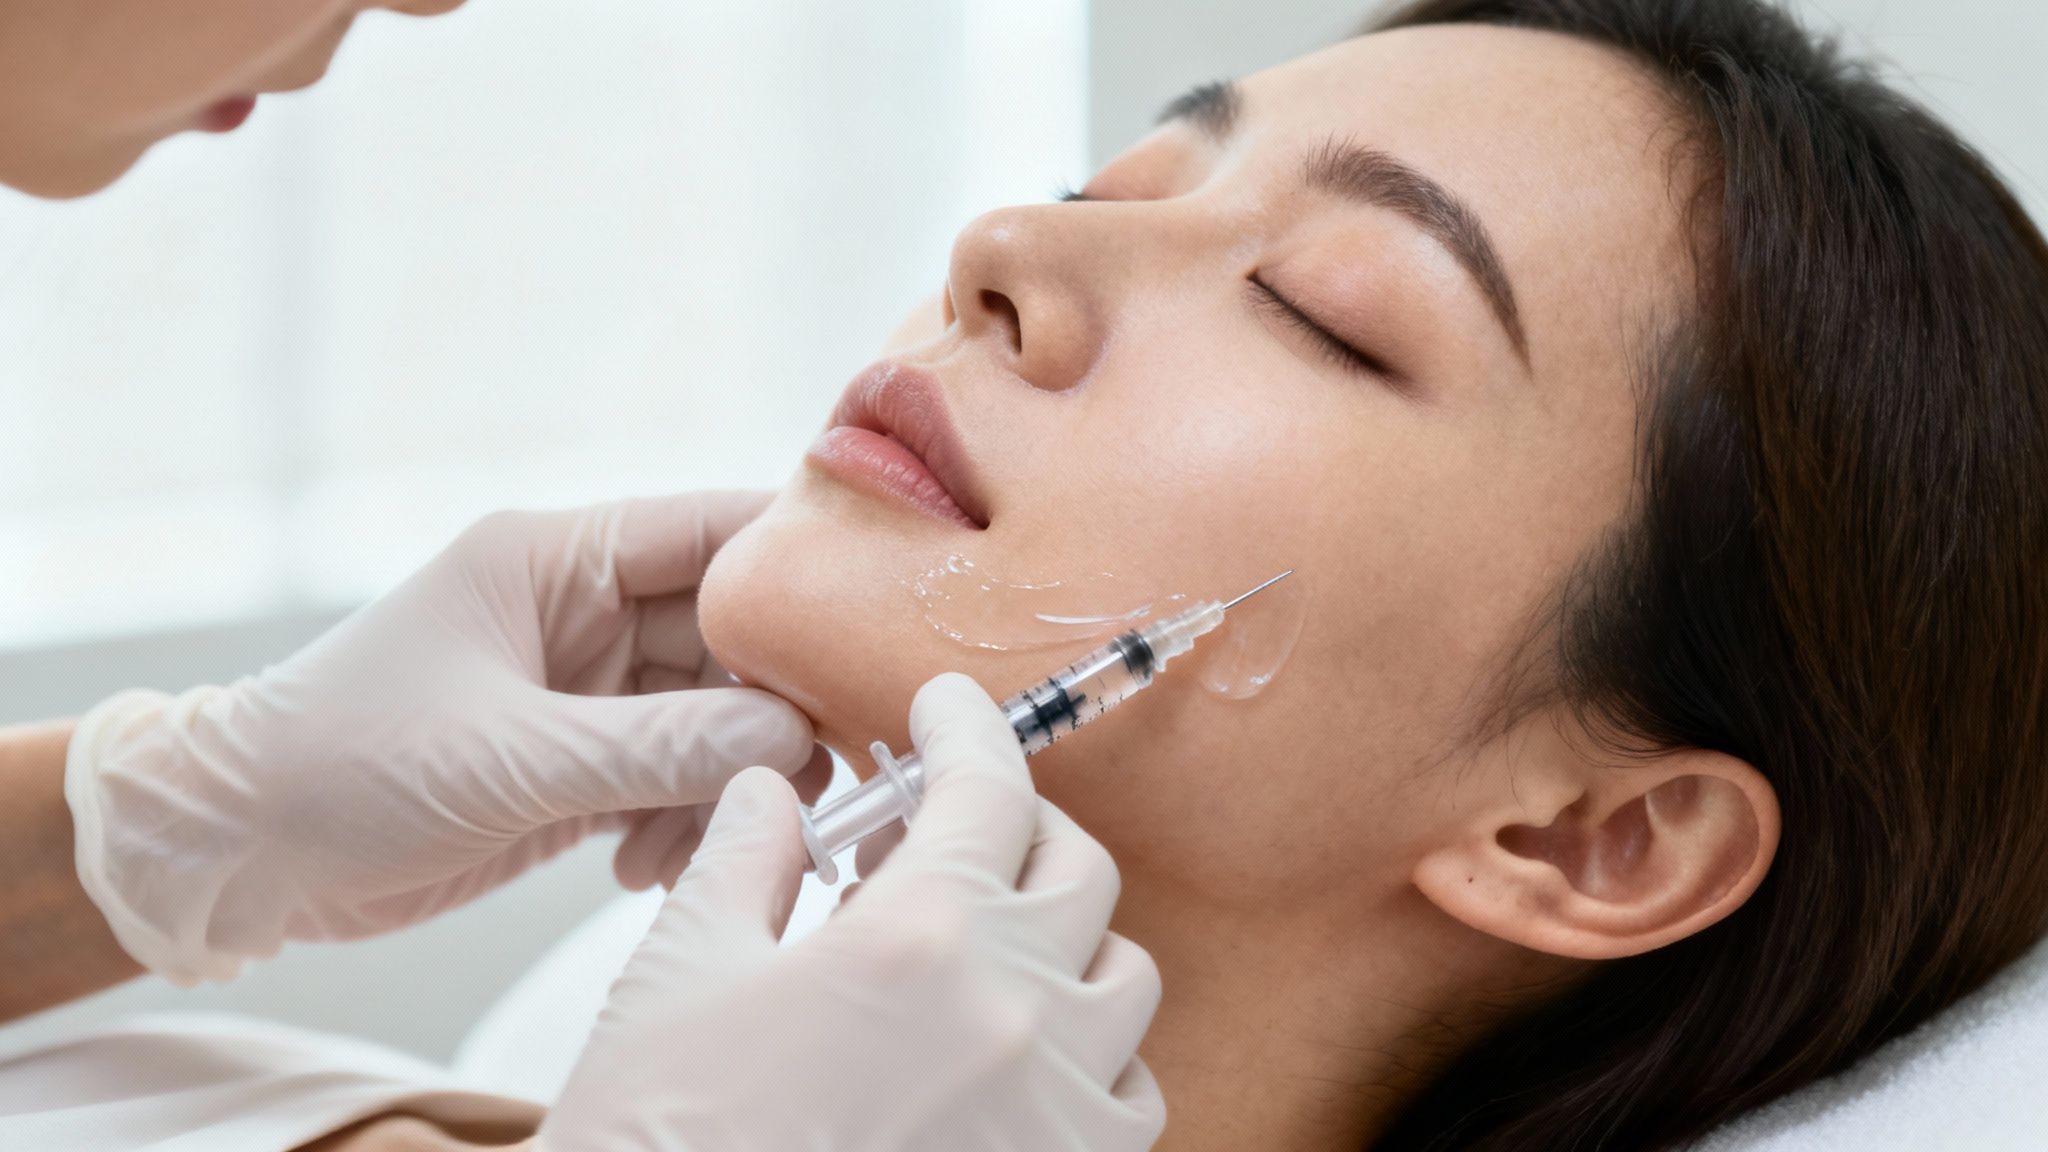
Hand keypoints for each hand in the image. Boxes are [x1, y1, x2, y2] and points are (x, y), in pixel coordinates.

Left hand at [65, 492, 821, 984]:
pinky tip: (640, 867)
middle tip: (809, 778)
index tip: (872, 620)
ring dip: (724, 783)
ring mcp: (586, 691)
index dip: (799, 565)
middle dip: (773, 708)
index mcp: (557, 558)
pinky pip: (675, 779)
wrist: (239, 853)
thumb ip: (660, 744)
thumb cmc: (344, 764)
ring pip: (715, 717)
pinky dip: (681, 822)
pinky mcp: (579, 764)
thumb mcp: (511, 754)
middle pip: (732, 636)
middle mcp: (582, 613)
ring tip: (687, 845)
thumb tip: (792, 736)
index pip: (712, 531)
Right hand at [539, 673, 1166, 1151]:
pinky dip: (1093, 1058)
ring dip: (1062, 944)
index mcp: (916, 941)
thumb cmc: (662, 1141)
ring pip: (1122, 980)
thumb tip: (776, 792)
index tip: (946, 708)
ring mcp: (1054, 1111)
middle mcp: (1012, 1017)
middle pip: (1076, 870)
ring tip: (983, 952)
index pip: (987, 789)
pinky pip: (1130, 1095)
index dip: (967, 729)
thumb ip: (745, 858)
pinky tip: (1016, 1057)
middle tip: (945, 836)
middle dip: (1014, 832)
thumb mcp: (679, 974)